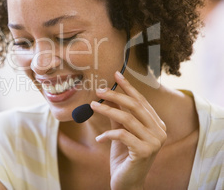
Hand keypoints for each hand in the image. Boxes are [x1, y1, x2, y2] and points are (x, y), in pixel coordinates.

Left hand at [90, 71, 166, 189]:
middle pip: (135, 106)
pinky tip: (99, 138)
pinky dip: (108, 134)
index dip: (128, 87)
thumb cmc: (124, 156)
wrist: (127, 182)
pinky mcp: (144, 151)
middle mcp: (160, 132)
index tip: (116, 74)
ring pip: (127, 119)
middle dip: (115, 95)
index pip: (142, 101)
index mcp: (157, 124)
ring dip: (107, 110)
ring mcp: (154, 142)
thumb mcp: (121, 131)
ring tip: (92, 106)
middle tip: (99, 89)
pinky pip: (122, 135)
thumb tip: (108, 94)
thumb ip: (118, 115)